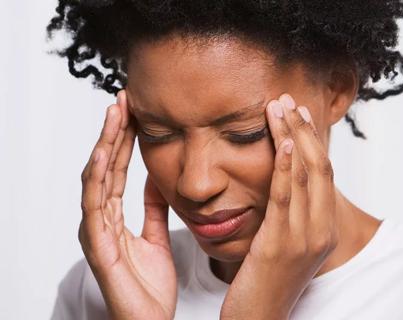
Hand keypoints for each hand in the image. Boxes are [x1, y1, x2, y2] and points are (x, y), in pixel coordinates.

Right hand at [79, 90, 176, 319]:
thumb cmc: (150, 286)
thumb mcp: (156, 237)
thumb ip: (153, 209)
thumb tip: (157, 181)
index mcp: (114, 216)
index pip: (117, 169)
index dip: (124, 140)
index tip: (133, 111)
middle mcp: (101, 219)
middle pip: (104, 167)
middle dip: (113, 132)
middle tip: (123, 100)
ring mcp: (96, 231)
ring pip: (96, 178)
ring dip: (104, 144)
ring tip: (114, 113)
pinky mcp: (98, 246)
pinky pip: (95, 206)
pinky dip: (96, 177)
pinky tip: (102, 153)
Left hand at [220, 94, 338, 319]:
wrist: (258, 317)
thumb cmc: (268, 277)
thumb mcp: (286, 240)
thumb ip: (289, 211)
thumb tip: (280, 179)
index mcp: (324, 227)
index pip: (324, 172)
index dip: (311, 139)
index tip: (299, 113)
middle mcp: (321, 230)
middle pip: (318, 166)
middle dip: (302, 129)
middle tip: (286, 100)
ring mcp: (303, 237)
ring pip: (303, 175)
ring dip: (290, 137)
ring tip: (277, 108)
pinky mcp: (280, 244)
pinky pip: (285, 197)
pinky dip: (285, 167)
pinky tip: (280, 144)